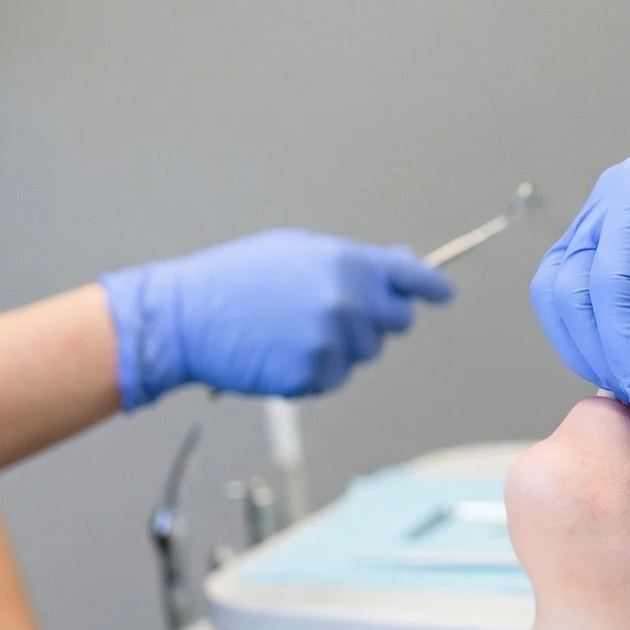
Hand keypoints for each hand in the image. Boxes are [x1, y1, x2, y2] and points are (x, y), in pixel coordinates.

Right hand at [99, 229, 452, 407]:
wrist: (186, 317)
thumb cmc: (237, 279)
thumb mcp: (297, 251)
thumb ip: (351, 262)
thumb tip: (396, 269)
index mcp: (348, 263)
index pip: (410, 276)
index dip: (430, 287)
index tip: (443, 294)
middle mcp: (349, 301)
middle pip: (396, 321)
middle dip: (376, 320)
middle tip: (333, 315)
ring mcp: (334, 340)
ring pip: (364, 353)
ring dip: (341, 346)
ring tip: (291, 330)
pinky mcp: (315, 374)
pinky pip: (334, 378)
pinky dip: (315, 371)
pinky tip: (281, 353)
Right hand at [531, 103, 629, 413]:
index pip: (606, 279)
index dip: (620, 345)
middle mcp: (611, 202)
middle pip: (566, 289)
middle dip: (596, 352)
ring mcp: (606, 221)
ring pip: (560, 294)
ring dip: (586, 348)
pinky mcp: (616, 245)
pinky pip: (580, 294)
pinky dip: (595, 335)